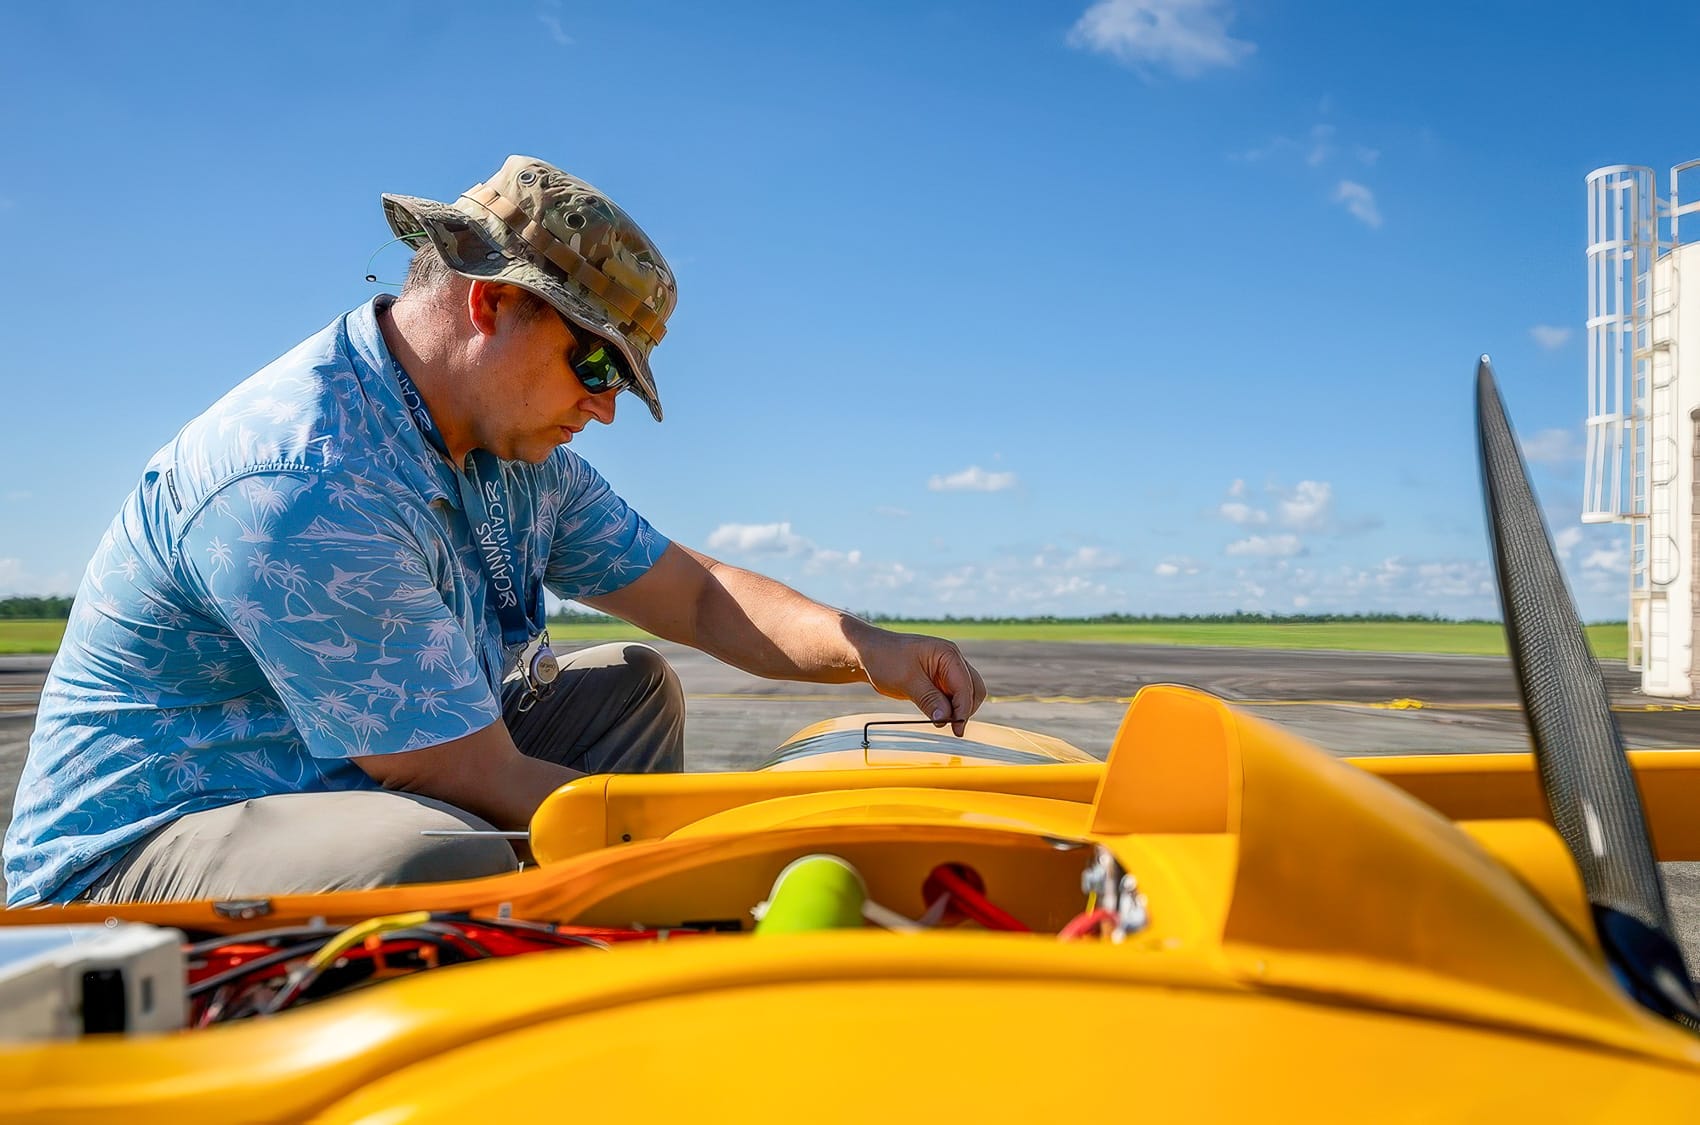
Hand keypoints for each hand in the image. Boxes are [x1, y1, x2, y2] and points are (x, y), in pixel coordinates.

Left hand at [851, 625, 987, 736]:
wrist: (867, 653)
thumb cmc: (885, 658)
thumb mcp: (907, 680)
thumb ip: (929, 699)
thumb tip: (946, 719)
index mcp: (948, 654)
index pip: (965, 685)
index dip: (963, 708)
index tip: (957, 728)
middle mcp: (951, 661)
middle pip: (973, 689)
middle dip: (965, 709)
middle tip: (951, 728)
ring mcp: (945, 671)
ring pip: (964, 695)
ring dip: (957, 710)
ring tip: (939, 720)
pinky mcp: (937, 681)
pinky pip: (950, 697)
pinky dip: (948, 708)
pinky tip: (936, 716)